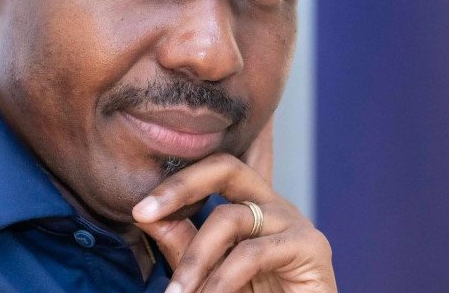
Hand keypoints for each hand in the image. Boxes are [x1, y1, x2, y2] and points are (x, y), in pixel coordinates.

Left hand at [132, 151, 336, 292]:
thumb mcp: (208, 273)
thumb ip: (182, 243)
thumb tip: (145, 213)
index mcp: (250, 206)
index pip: (211, 172)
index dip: (174, 183)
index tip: (138, 210)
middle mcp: (272, 205)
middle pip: (226, 168)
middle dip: (180, 186)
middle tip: (142, 212)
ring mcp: (294, 222)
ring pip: (229, 218)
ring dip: (194, 259)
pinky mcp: (310, 247)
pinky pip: (252, 254)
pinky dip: (221, 280)